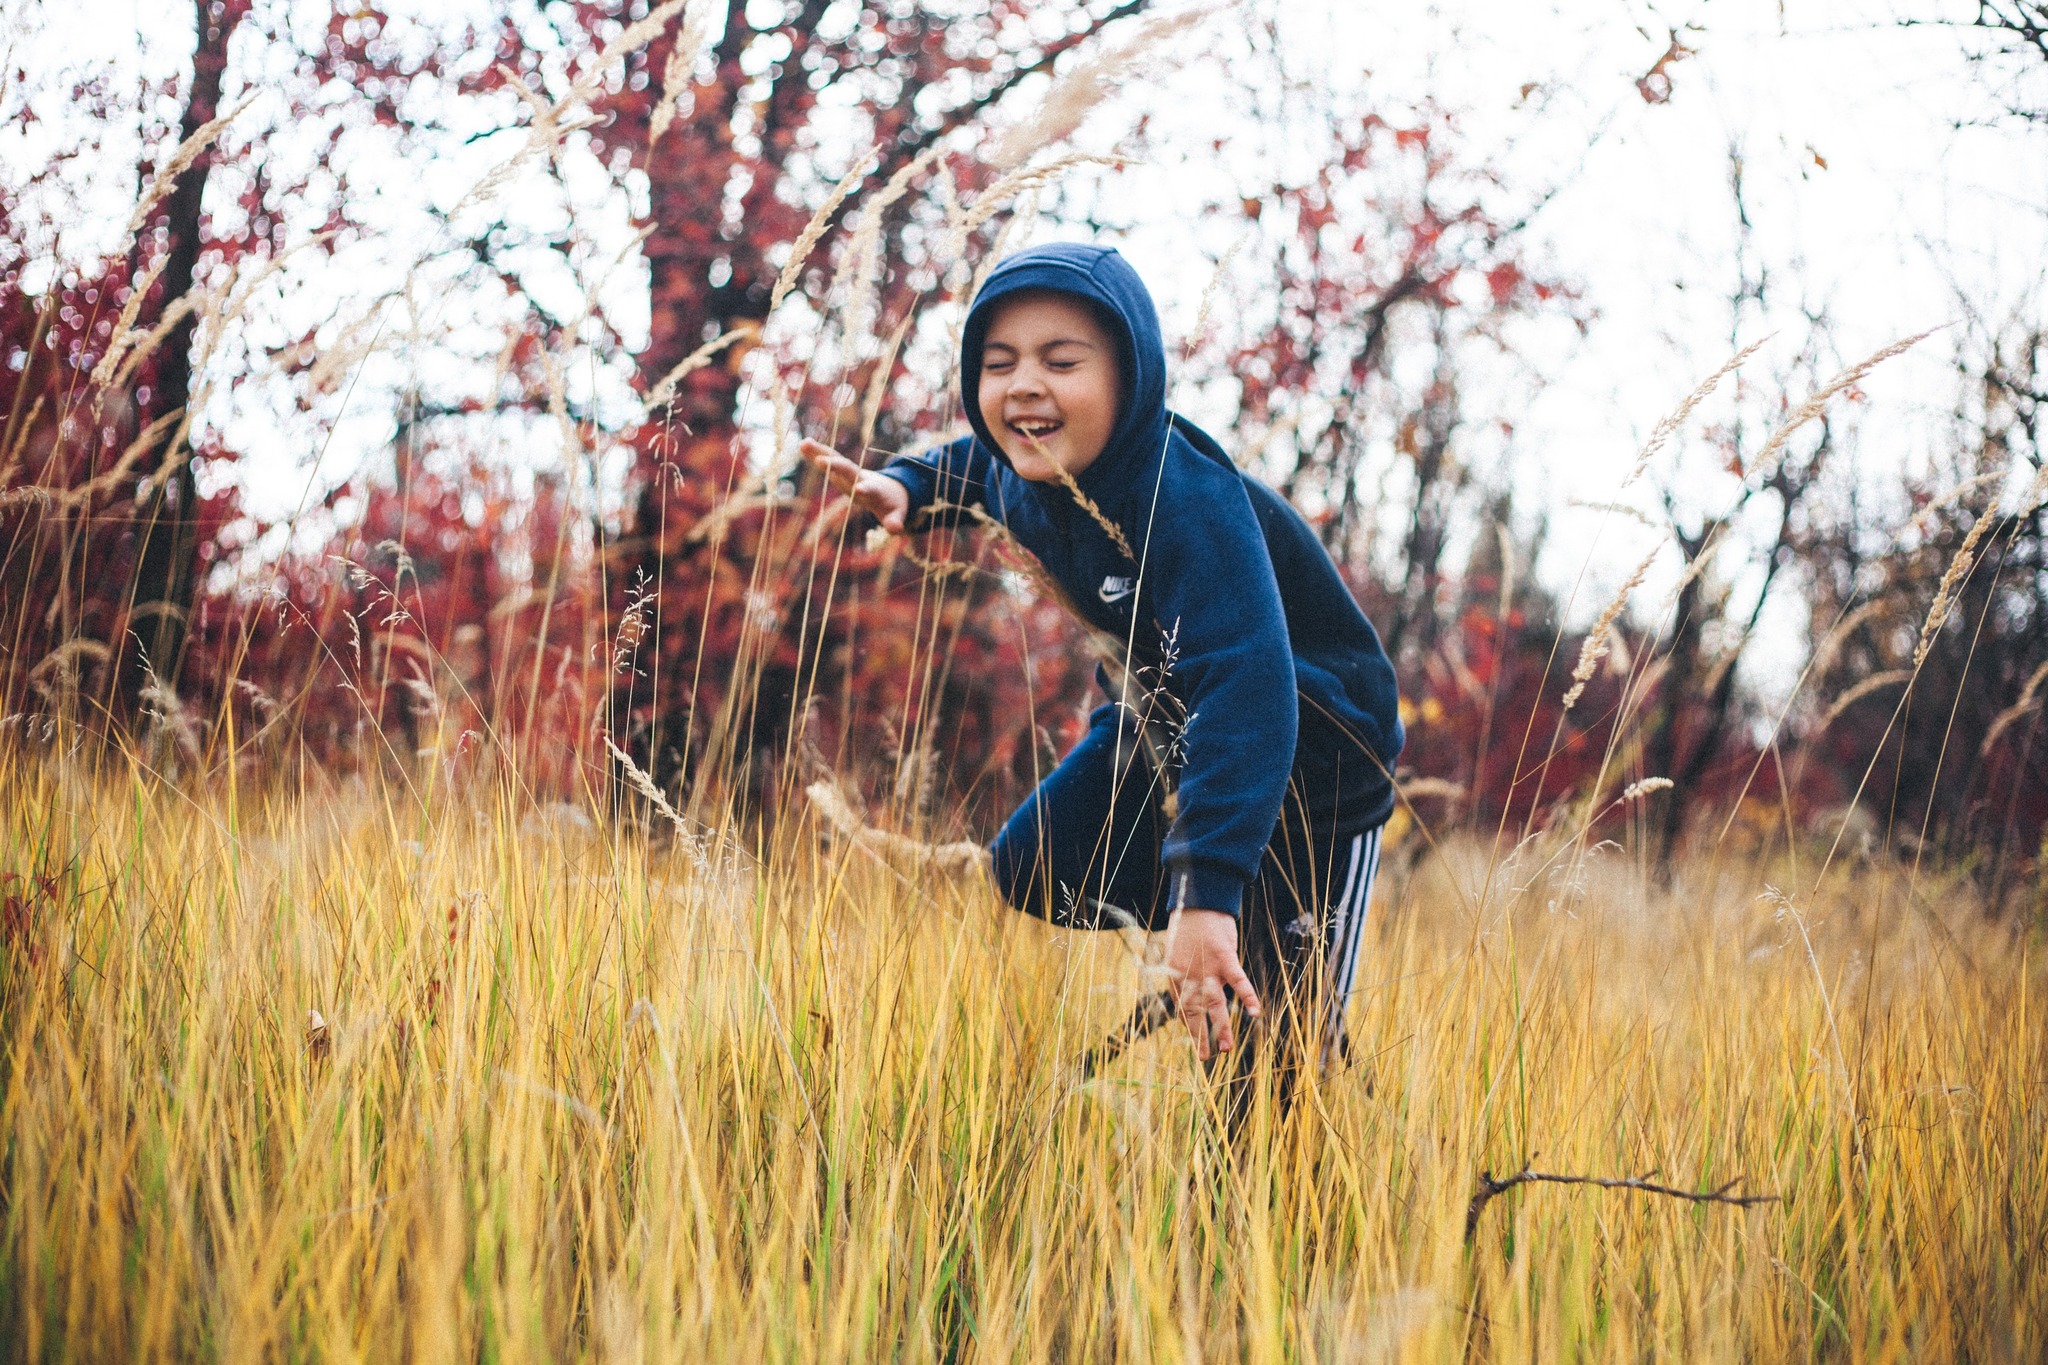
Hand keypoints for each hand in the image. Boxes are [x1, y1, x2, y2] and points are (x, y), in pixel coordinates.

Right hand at [800, 437, 909, 534]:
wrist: (890, 488)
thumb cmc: (891, 504)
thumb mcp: (896, 514)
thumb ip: (895, 521)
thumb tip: (896, 530)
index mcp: (875, 490)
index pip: (870, 489)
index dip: (865, 489)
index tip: (858, 489)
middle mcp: (861, 477)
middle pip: (849, 471)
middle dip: (836, 466)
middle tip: (820, 461)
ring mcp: (850, 472)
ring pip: (836, 460)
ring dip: (822, 452)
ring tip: (805, 443)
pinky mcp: (841, 470)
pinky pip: (829, 460)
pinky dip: (817, 453)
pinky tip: (803, 444)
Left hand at [1164, 908, 1260, 1060]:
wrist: (1198, 901)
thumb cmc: (1189, 925)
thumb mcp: (1177, 950)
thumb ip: (1184, 971)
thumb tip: (1193, 988)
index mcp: (1176, 975)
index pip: (1182, 1007)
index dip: (1189, 1026)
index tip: (1196, 1041)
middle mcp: (1190, 975)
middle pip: (1196, 1011)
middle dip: (1201, 1036)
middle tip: (1206, 1057)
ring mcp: (1207, 968)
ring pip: (1216, 1004)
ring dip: (1222, 1026)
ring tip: (1226, 1048)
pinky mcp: (1225, 958)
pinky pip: (1238, 982)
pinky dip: (1247, 997)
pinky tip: (1255, 1012)